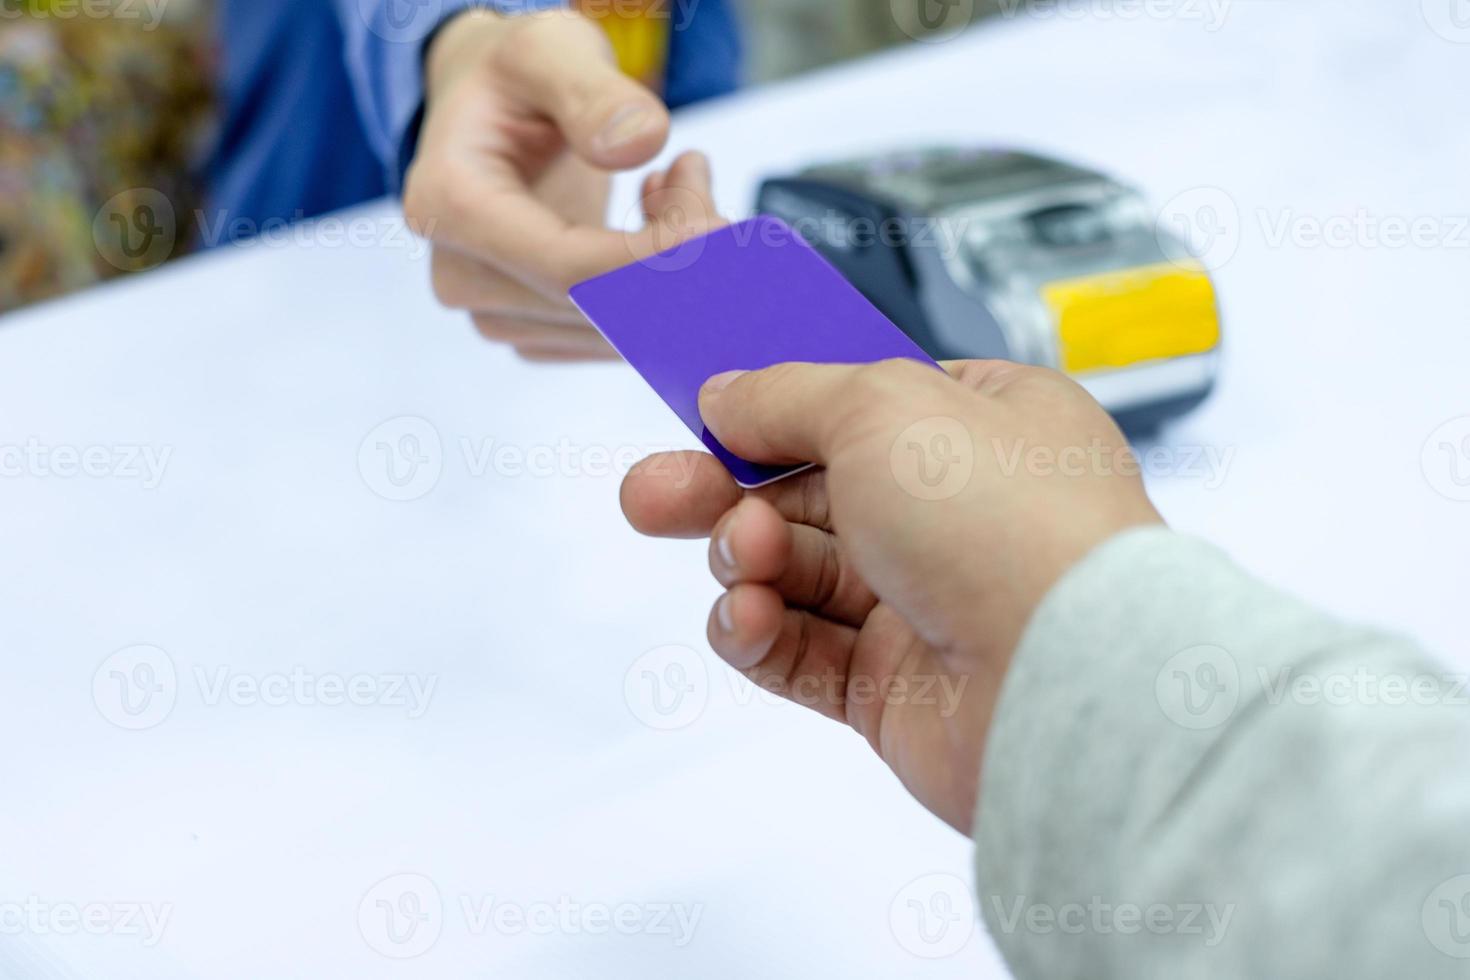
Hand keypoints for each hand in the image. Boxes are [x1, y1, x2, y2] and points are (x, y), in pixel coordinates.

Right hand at [404, 9, 720, 361]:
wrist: (488, 117)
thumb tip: (638, 143)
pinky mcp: (534, 333)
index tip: (721, 228)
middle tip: (700, 179)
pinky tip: (657, 225)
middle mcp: (463, 277)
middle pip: (602, 305)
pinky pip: (619, 339)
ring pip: (621, 331)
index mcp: (451, 207)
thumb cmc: (512, 81)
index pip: (570, 269)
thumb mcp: (548, 48)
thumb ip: (591, 93)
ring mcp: (497, 316)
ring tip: (674, 184)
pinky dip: (662, 293)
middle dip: (679, 257)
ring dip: (678, 271)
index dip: (657, 260)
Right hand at [621, 360, 1162, 830]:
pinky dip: (761, 634)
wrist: (1065, 683)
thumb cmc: (1009, 523)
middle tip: (648, 493)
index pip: (860, 402)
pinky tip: (751, 619)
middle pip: (809, 490)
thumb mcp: (880, 406)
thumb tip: (728, 394)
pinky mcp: (893, 689)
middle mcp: (958, 511)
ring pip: (795, 572)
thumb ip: (788, 395)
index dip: (778, 407)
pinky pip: (798, 653)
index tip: (705, 411)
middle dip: (722, 490)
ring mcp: (927, 602)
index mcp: (983, 423)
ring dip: (748, 560)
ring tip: (745, 558)